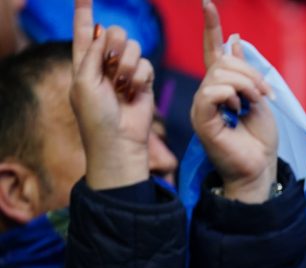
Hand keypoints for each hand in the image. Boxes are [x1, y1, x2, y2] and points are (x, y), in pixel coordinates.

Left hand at [71, 0, 154, 189]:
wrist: (119, 141)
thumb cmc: (96, 117)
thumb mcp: (83, 83)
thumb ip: (91, 54)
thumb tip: (105, 32)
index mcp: (84, 63)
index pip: (83, 30)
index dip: (84, 11)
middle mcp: (105, 64)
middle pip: (115, 33)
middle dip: (116, 45)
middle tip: (112, 63)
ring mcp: (126, 73)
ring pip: (134, 48)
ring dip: (128, 66)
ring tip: (123, 86)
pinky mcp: (144, 83)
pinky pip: (147, 65)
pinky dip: (141, 78)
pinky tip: (135, 93)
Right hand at [190, 0, 277, 202]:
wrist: (259, 169)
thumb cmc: (259, 140)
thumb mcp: (259, 99)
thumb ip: (246, 73)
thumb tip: (234, 41)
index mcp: (222, 88)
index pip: (213, 52)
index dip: (212, 27)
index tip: (208, 2)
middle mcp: (208, 94)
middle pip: (222, 62)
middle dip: (249, 72)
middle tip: (266, 93)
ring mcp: (203, 106)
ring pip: (219, 74)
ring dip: (246, 84)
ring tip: (255, 103)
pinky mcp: (202, 119)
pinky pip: (211, 92)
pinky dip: (231, 94)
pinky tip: (238, 108)